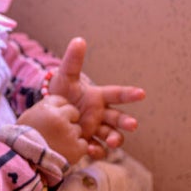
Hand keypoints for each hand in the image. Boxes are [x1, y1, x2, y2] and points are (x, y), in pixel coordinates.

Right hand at [17, 95, 87, 165]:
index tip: (53, 118)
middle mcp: (59, 118)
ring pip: (78, 129)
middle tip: (57, 132)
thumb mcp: (28, 117)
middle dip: (68, 120)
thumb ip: (42, 108)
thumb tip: (51, 101)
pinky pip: (83, 144)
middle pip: (73, 112)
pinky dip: (76, 149)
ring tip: (57, 144)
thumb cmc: (23, 139)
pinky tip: (64, 152)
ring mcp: (69, 133)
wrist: (23, 162)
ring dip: (71, 136)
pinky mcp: (76, 148)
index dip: (58, 109)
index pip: (61, 101)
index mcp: (46, 108)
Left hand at [47, 37, 144, 159]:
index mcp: (99, 97)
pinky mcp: (86, 141)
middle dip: (126, 121)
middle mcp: (101, 114)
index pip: (117, 94)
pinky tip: (91, 151)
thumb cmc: (60, 92)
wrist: (48, 111)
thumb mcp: (64, 76)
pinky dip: (96, 151)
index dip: (129, 94)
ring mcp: (95, 129)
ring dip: (115, 139)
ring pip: (111, 135)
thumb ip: (72, 61)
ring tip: (113, 142)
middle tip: (133, 124)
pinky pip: (96, 148)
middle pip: (118, 118)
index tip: (142, 93)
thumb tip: (78, 40)